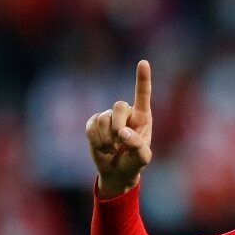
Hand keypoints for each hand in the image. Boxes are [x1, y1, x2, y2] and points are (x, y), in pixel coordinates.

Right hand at [86, 60, 153, 197]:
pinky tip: (102, 147)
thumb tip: (122, 132)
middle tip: (119, 143)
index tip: (143, 62)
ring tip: (112, 149)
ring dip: (107, 139)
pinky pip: (91, 126)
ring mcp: (109, 117)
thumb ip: (137, 145)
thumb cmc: (134, 163)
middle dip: (117, 126)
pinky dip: (96, 141)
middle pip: (119, 106)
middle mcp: (126, 113)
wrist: (117, 172)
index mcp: (142, 117)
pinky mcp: (94, 123)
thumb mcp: (142, 158)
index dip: (142, 79)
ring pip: (103, 118)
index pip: (142, 94)